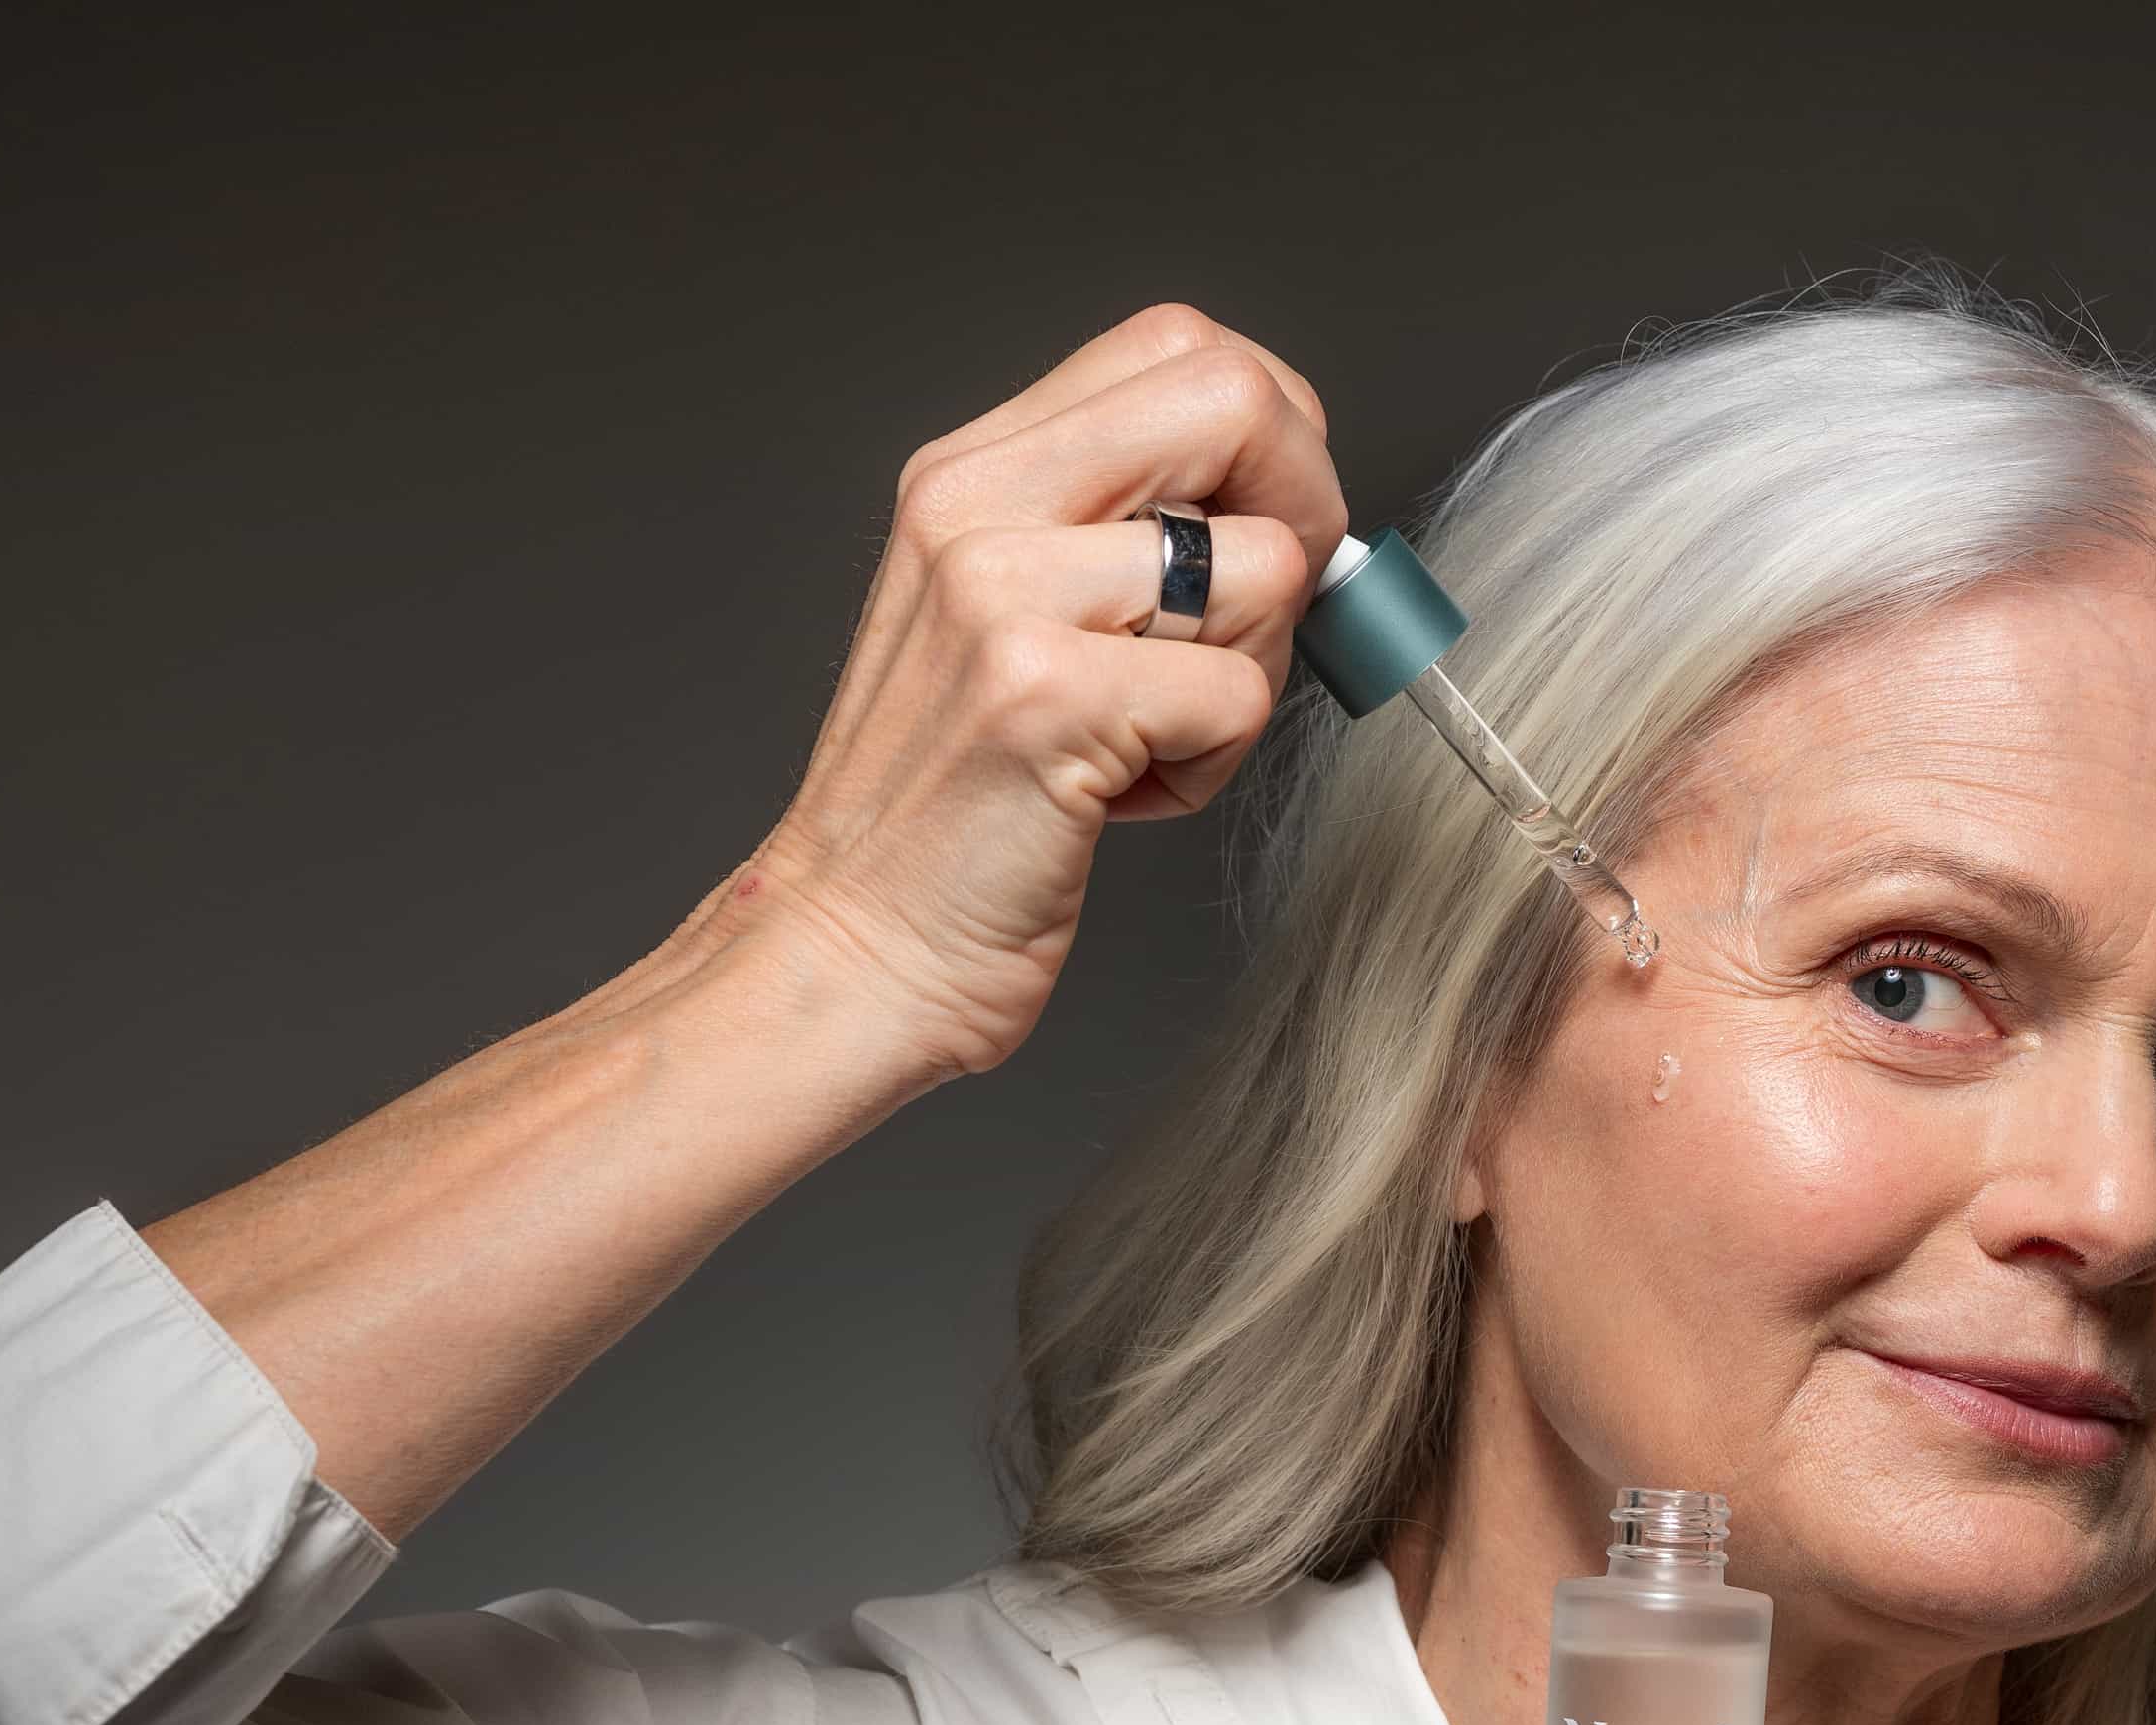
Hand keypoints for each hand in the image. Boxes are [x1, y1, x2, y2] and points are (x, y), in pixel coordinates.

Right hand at [707, 301, 1347, 1080]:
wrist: (851, 949)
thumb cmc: (949, 808)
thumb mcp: (1004, 620)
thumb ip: (1109, 531)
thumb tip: (1281, 497)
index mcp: (972, 472)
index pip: (1180, 345)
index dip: (1275, 431)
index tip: (1270, 530)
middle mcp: (978, 507)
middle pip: (1236, 398)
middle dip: (1304, 508)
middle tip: (1260, 621)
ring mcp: (1004, 595)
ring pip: (1263, 563)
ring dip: (1252, 669)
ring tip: (1157, 737)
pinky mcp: (1045, 698)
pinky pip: (1240, 694)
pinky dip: (1212, 766)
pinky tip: (1123, 798)